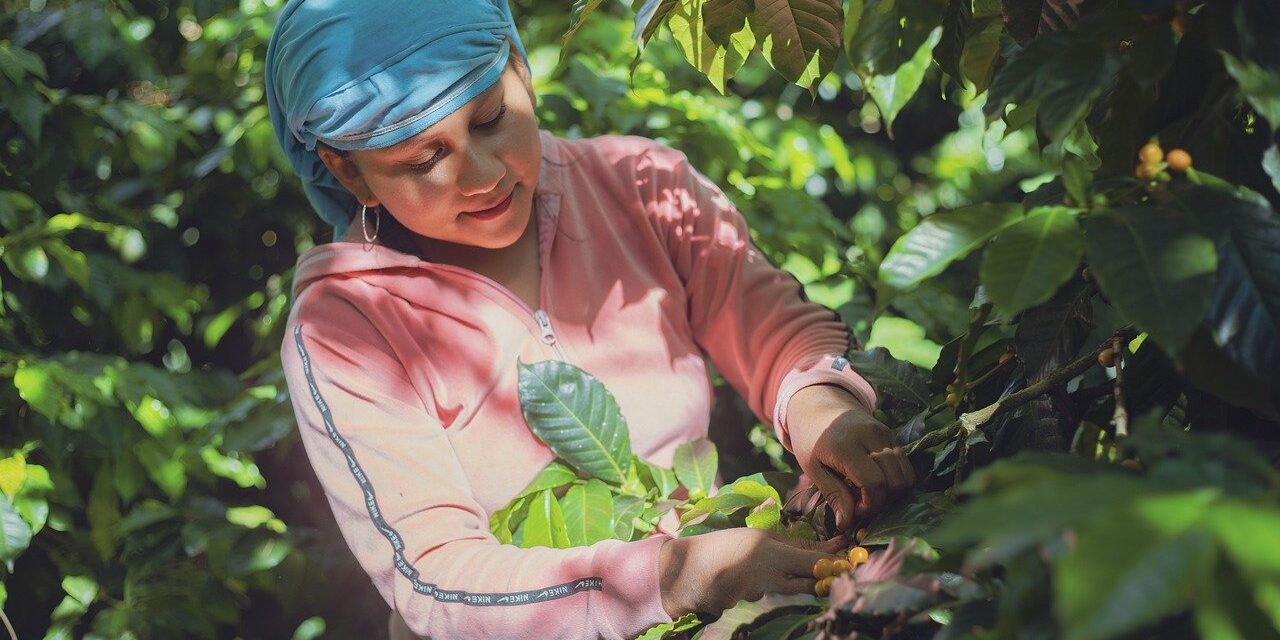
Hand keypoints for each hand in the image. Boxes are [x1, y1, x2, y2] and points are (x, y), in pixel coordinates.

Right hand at [657, 529, 847, 617]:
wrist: (686, 572)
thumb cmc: (723, 546)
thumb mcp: (756, 537)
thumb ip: (788, 543)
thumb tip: (823, 547)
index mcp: (770, 552)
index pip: (814, 561)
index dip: (836, 562)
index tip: (852, 557)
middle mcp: (769, 576)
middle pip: (811, 582)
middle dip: (827, 577)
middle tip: (841, 570)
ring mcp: (760, 594)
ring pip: (793, 590)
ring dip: (801, 583)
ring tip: (800, 572)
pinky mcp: (752, 606)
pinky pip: (772, 597)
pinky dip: (773, 590)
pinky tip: (759, 581)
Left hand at [786, 385, 914, 529]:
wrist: (819, 407)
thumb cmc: (811, 440)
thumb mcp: (813, 469)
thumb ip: (833, 494)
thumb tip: (847, 524)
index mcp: (846, 445)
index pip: (874, 483)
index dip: (869, 505)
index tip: (855, 510)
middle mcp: (871, 436)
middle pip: (894, 481)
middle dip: (882, 501)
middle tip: (862, 503)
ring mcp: (885, 433)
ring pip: (906, 474)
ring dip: (892, 492)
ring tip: (868, 492)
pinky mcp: (892, 434)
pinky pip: (905, 464)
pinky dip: (896, 480)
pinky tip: (876, 481)